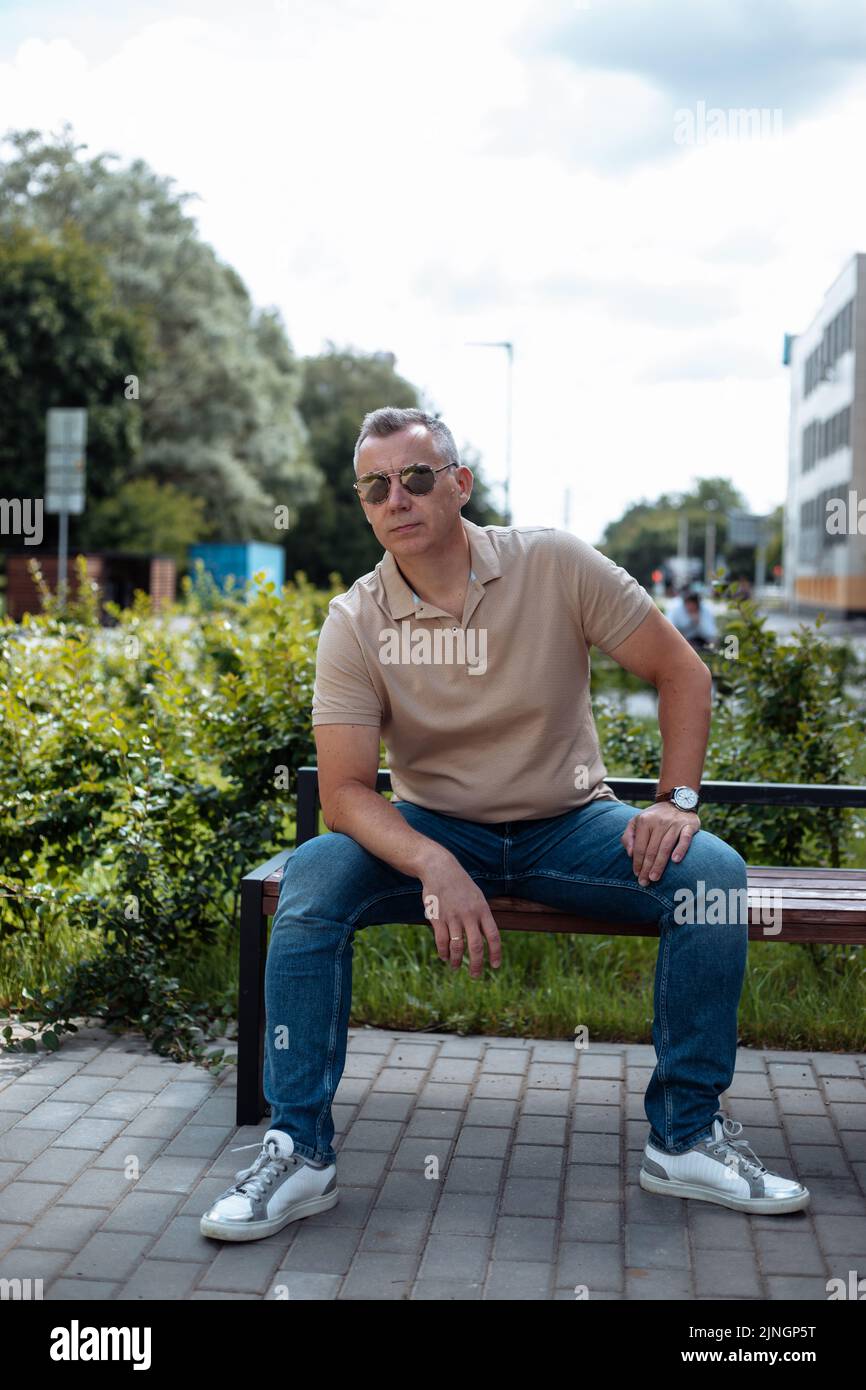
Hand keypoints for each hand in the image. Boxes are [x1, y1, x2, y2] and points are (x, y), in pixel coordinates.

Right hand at [418, 850, 501, 978]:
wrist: (440, 869)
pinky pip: (441, 941)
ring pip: (457, 946)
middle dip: (476, 965)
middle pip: (475, 946)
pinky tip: (444, 957)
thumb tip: (488, 938)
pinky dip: (443, 952)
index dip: (495, 953)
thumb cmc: (460, 885)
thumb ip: (482, 916)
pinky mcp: (438, 917)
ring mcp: (453, 916)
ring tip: (455, 967)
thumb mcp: (477, 897)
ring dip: (456, 961)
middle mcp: (469, 915)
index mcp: (483, 910)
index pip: (493, 936)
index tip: (495, 966)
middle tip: (475, 976)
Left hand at [621, 802, 699, 885]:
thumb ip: (628, 836)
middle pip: (651, 849)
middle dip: (647, 867)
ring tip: (655, 877)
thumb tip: (630, 854)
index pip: (640, 846)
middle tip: (645, 882)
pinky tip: (675, 861)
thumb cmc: (653, 817)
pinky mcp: (689, 825)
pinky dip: (680, 849)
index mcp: (644, 821)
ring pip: (665, 846)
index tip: (637, 875)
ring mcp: (674, 823)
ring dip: (660, 864)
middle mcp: (659, 822)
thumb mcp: (636, 821)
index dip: (637, 862)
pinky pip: (685, 839)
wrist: (676, 800)